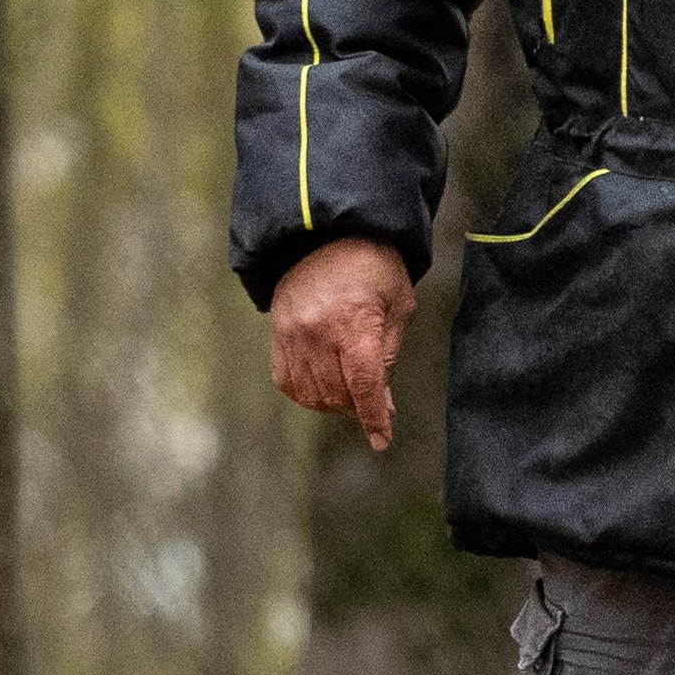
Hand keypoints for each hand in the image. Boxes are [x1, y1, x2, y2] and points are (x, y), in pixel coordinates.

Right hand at [269, 238, 415, 450]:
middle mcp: (318, 331)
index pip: (364, 385)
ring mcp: (292, 334)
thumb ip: (389, 355)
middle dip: (358, 408)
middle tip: (373, 404)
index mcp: (354, 322)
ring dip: (334, 405)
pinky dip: (307, 394)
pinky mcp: (277, 334)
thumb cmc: (373, 267)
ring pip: (311, 394)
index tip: (382, 440)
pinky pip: (288, 382)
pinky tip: (324, 387)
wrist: (325, 234)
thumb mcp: (398, 304)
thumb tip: (383, 405)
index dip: (374, 418)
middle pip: (337, 394)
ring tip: (351, 394)